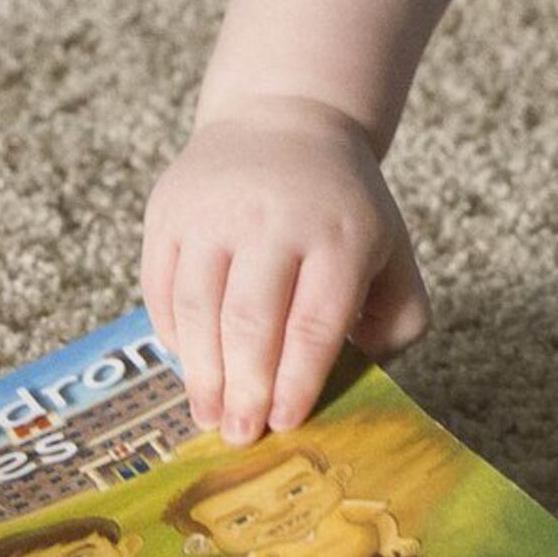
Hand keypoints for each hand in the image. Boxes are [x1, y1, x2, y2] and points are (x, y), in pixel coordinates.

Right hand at [141, 94, 428, 441]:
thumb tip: (363, 378)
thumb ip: (397, 318)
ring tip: (208, 415)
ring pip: (196, 308)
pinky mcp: (169, 209)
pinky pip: (160, 287)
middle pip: (248, 320)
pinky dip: (172, 335)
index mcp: (338, 232)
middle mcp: (272, 217)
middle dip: (244, 389)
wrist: (286, 120)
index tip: (286, 424)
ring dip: (200, 372)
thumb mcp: (392, 250)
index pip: (312, 322)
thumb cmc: (343, 208)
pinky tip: (190, 366)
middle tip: (240, 436)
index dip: (297, 381)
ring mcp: (212, 211)